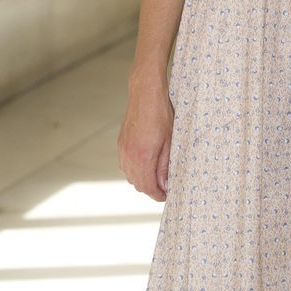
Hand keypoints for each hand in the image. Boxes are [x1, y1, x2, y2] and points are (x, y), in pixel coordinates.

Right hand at [117, 81, 173, 200]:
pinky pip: (125, 166)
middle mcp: (129, 156)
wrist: (145, 95)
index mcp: (143, 157)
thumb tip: (164, 185)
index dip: (158, 195)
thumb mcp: (170, 142)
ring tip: (157, 176)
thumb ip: (165, 166)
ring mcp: (123, 150)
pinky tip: (146, 164)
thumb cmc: (161, 115)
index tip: (167, 195)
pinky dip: (135, 170)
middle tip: (165, 187)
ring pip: (130, 177)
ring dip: (143, 180)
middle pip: (138, 185)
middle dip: (151, 189)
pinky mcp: (120, 144)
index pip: (148, 188)